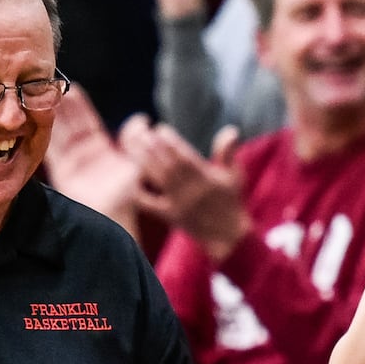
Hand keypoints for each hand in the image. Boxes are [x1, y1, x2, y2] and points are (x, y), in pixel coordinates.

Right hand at [45, 84, 142, 235]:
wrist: (112, 216)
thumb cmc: (127, 194)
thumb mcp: (135, 164)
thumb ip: (136, 142)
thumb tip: (142, 119)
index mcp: (100, 147)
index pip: (87, 120)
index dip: (79, 105)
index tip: (70, 87)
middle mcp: (83, 152)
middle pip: (68, 124)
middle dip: (60, 106)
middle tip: (49, 87)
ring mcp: (71, 162)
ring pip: (57, 134)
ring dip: (49, 117)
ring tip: (40, 99)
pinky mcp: (61, 173)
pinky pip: (50, 151)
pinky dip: (42, 136)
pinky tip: (37, 121)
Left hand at [122, 118, 249, 261]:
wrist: (228, 235)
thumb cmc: (231, 200)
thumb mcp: (235, 175)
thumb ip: (228, 152)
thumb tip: (231, 130)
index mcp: (207, 180)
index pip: (186, 158)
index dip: (172, 143)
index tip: (160, 129)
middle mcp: (192, 192)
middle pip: (169, 166)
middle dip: (154, 148)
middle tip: (142, 132)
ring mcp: (180, 205)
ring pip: (158, 179)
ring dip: (145, 161)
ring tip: (133, 145)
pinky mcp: (170, 216)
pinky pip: (151, 204)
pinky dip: (140, 192)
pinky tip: (130, 177)